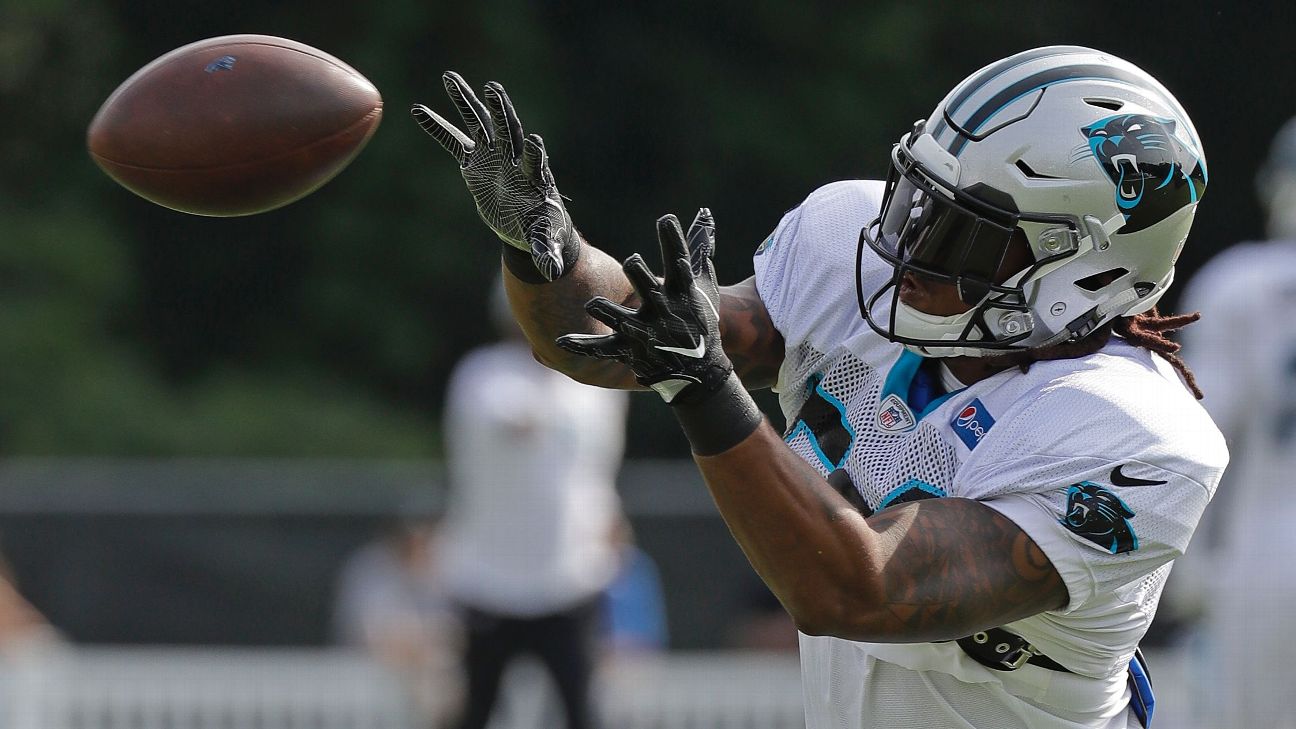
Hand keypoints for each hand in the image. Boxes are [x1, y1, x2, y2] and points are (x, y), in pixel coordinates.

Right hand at [411, 72, 576, 280]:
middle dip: (500, 111)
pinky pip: (453, 141)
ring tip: (449, 77)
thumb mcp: (543, 241)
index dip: (533, 151)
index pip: (535, 161)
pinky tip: (418, 110)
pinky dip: (438, 127)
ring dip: (465, 102)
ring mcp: (492, 156)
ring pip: (479, 125)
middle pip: (507, 131)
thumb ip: (544, 251)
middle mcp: (513, 159)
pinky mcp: (474, 162)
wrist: (526, 223)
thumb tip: (551, 270)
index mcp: (533, 178)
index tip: (533, 139)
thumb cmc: (541, 229)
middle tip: (493, 88)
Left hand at [556, 209, 729, 402]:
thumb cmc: (700, 320)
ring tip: (593, 304)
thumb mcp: (705, 286)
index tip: (665, 218)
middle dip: (639, 275)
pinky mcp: (630, 349)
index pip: (678, 260)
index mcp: (682, 292)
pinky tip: (561, 341)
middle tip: (630, 261)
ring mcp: (646, 332)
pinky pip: (603, 347)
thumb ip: (699, 251)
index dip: (672, 240)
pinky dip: (582, 346)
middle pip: (648, 289)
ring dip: (608, 312)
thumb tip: (703, 215)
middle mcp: (663, 310)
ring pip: (622, 320)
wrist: (699, 368)